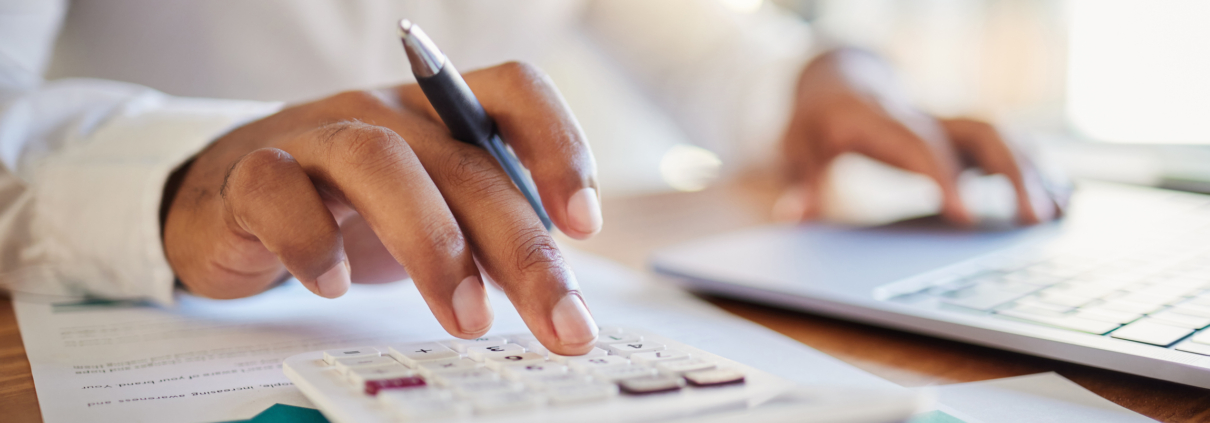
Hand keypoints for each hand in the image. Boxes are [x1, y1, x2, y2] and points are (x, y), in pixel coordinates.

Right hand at [161, 62, 601, 353]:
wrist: (229, 198)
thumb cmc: (349, 207)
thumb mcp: (434, 214)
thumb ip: (491, 240)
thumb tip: (560, 297)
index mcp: (442, 113)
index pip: (514, 92)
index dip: (559, 145)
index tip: (583, 224)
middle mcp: (386, 113)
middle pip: (465, 162)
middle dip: (522, 248)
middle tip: (559, 321)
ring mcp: (316, 136)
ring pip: (380, 163)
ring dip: (432, 245)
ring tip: (467, 318)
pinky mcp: (251, 174)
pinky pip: (278, 192)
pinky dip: (312, 242)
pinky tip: (335, 286)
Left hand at [778, 49, 1064, 224]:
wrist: (837, 81)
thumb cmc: (817, 120)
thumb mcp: (796, 146)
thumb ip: (801, 179)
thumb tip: (791, 215)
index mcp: (883, 119)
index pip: (923, 145)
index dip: (947, 177)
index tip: (968, 217)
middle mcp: (925, 115)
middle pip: (980, 131)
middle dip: (1012, 172)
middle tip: (1035, 220)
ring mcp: (947, 121)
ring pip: (1001, 135)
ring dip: (1034, 171)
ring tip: (1059, 215)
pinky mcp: (959, 133)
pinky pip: (1005, 144)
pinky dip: (1036, 168)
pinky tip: (1064, 199)